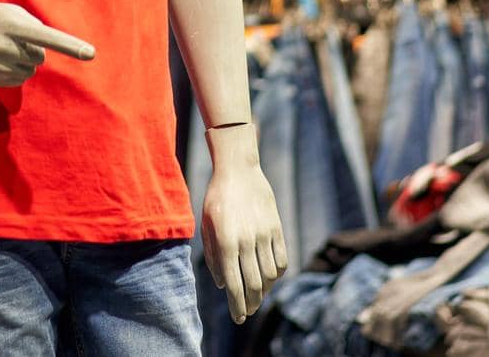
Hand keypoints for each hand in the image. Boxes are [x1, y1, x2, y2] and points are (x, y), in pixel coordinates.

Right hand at [0, 1, 94, 86]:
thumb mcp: (7, 11)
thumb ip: (31, 24)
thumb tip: (47, 44)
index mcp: (12, 26)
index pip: (47, 36)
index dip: (69, 45)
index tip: (91, 54)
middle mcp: (6, 47)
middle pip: (40, 56)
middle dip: (33, 49)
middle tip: (12, 39)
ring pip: (31, 69)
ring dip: (24, 60)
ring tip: (2, 48)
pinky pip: (20, 79)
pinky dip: (16, 71)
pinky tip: (0, 60)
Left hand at [201, 125, 286, 323]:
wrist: (238, 170)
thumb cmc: (216, 199)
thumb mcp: (206, 226)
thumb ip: (213, 258)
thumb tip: (223, 286)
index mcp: (226, 242)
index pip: (235, 285)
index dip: (237, 306)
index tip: (238, 319)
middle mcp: (246, 242)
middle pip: (254, 285)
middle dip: (250, 304)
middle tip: (246, 313)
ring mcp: (264, 235)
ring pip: (269, 276)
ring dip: (264, 291)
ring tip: (256, 296)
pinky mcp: (277, 229)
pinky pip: (281, 260)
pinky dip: (276, 274)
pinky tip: (268, 277)